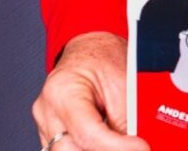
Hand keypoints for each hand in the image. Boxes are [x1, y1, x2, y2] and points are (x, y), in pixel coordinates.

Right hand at [32, 33, 148, 150]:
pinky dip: (92, 148)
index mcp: (62, 91)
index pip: (87, 134)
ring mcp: (46, 126)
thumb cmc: (103, 55)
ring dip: (99, 148)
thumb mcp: (122, 80)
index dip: (117, 147)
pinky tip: (110, 141)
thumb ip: (126, 117)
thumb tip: (135, 146)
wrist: (90, 46)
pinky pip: (72, 150)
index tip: (141, 148)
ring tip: (124, 140)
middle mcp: (47, 112)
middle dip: (105, 150)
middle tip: (134, 146)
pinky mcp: (52, 135)